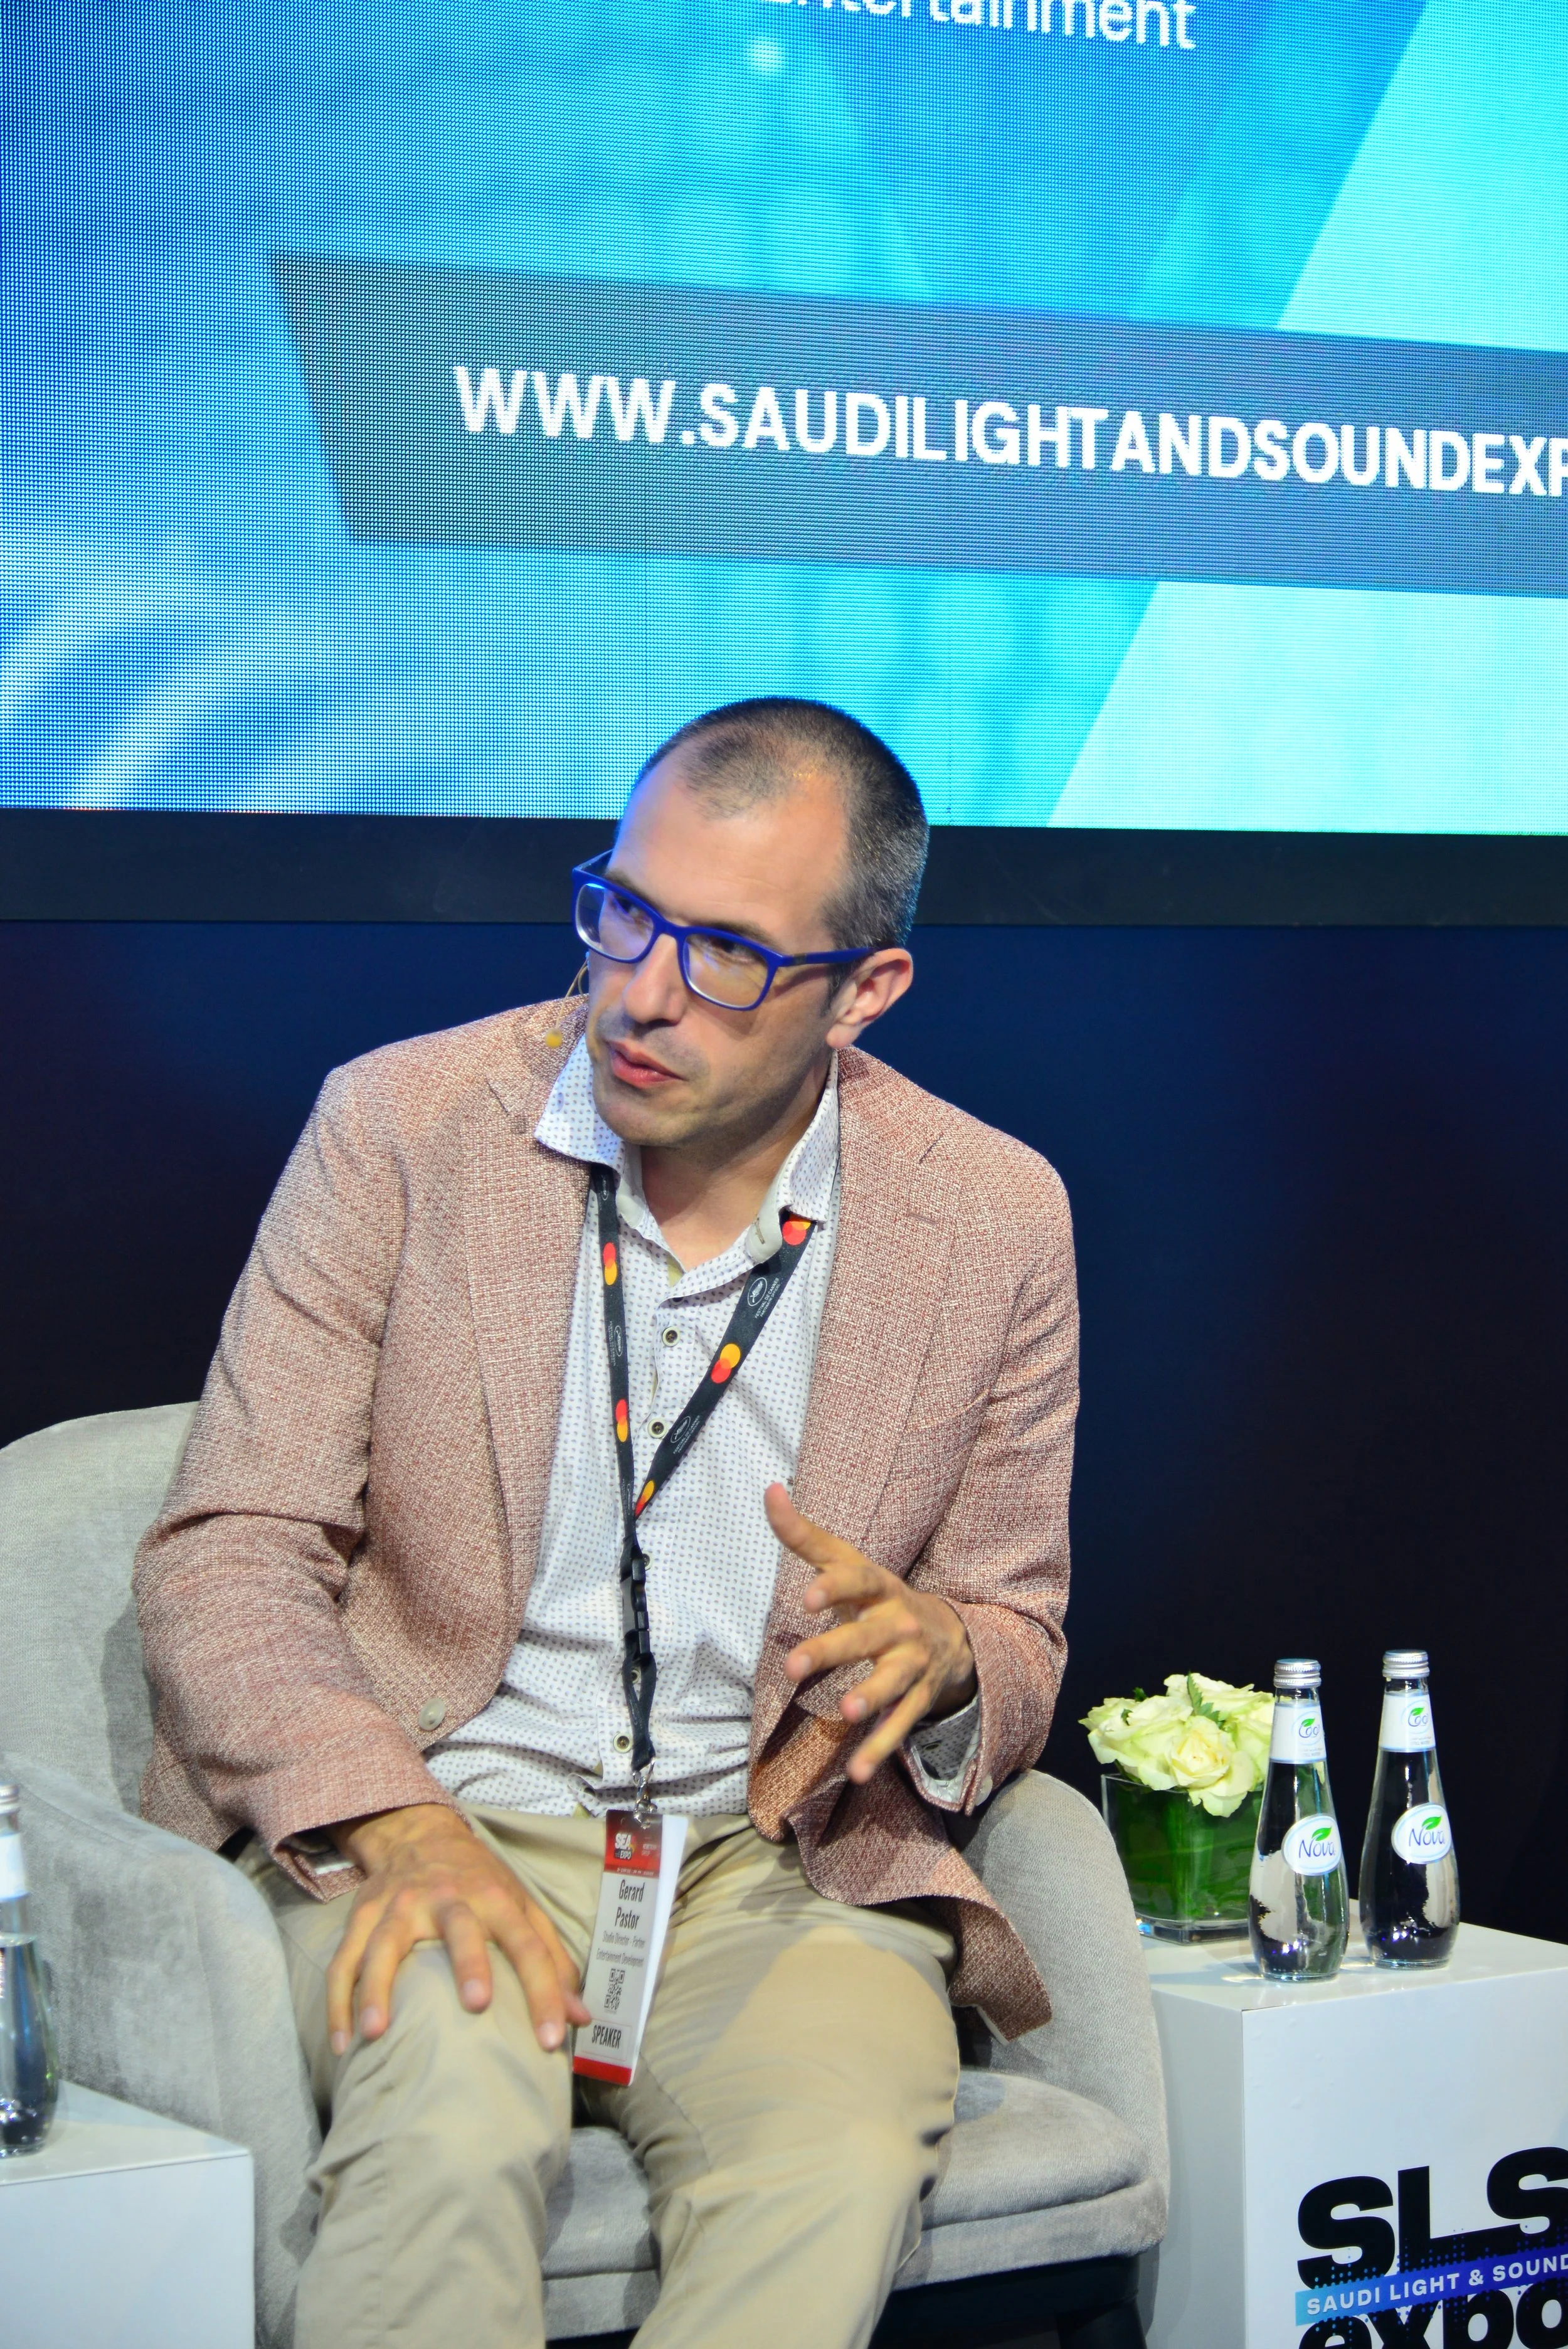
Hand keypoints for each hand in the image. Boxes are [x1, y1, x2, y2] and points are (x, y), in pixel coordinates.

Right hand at [324, 1803, 589, 2055]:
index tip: (552, 2040)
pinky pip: (344, 1959)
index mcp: (496, 1899)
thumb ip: (552, 1962)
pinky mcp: (364, 1915)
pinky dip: (339, 2001)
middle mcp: (449, 1898)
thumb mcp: (522, 1908)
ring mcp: (401, 1905)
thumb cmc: (480, 1882)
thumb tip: (582, 2019)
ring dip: (378, 1987)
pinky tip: (342, 2042)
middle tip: (476, 2004)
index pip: (528, 1945)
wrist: (420, 1833)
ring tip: (375, 2033)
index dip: (545, 1991)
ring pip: (386, 1944)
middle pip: (461, 1928)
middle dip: (469, 1963)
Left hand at [768, 1484, 975, 1784]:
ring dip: (870, 1696)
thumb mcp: (850, 1563)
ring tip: (844, 1710)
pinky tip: (855, 1771)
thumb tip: (769, 1489)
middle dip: (832, 1651)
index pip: (859, 1581)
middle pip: (866, 1637)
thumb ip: (805, 1535)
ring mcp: (913, 1663)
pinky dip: (878, 1749)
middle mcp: (900, 1624)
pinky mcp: (918, 1699)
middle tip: (792, 1667)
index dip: (835, 1587)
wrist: (953, 1634)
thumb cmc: (881, 1597)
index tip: (807, 1596)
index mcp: (881, 1588)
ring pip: (892, 1681)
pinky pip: (900, 1727)